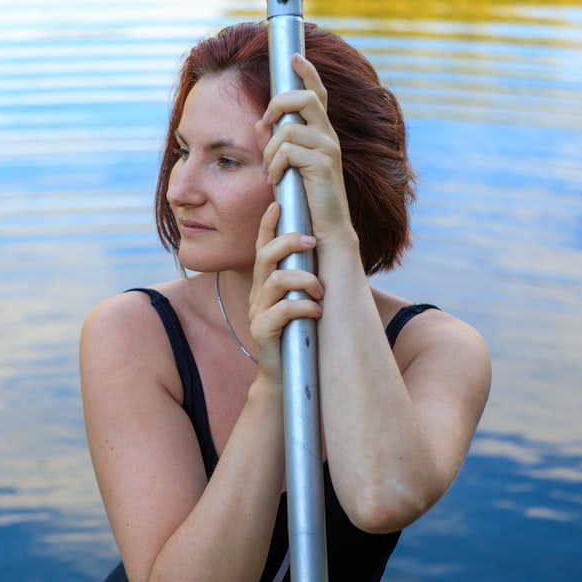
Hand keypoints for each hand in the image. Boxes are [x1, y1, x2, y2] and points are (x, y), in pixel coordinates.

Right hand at [248, 202, 322, 381]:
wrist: (284, 378)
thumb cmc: (298, 336)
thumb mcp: (299, 301)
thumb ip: (304, 278)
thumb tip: (323, 250)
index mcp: (266, 284)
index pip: (262, 246)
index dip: (268, 224)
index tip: (278, 203)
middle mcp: (259, 294)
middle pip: (265, 255)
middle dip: (289, 242)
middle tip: (312, 241)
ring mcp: (258, 312)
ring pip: (275, 280)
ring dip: (303, 279)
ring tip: (320, 290)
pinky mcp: (262, 332)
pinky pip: (282, 311)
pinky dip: (303, 307)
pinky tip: (317, 312)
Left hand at [255, 53, 352, 240]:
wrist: (323, 232)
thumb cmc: (304, 202)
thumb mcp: (285, 168)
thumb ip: (273, 144)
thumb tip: (259, 124)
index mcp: (320, 134)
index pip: (316, 94)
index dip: (307, 72)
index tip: (294, 57)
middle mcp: (327, 136)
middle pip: (303, 98)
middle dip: (277, 104)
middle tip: (265, 124)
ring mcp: (327, 149)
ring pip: (288, 128)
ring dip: (270, 150)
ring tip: (269, 172)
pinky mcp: (322, 165)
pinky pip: (287, 150)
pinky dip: (273, 166)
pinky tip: (274, 182)